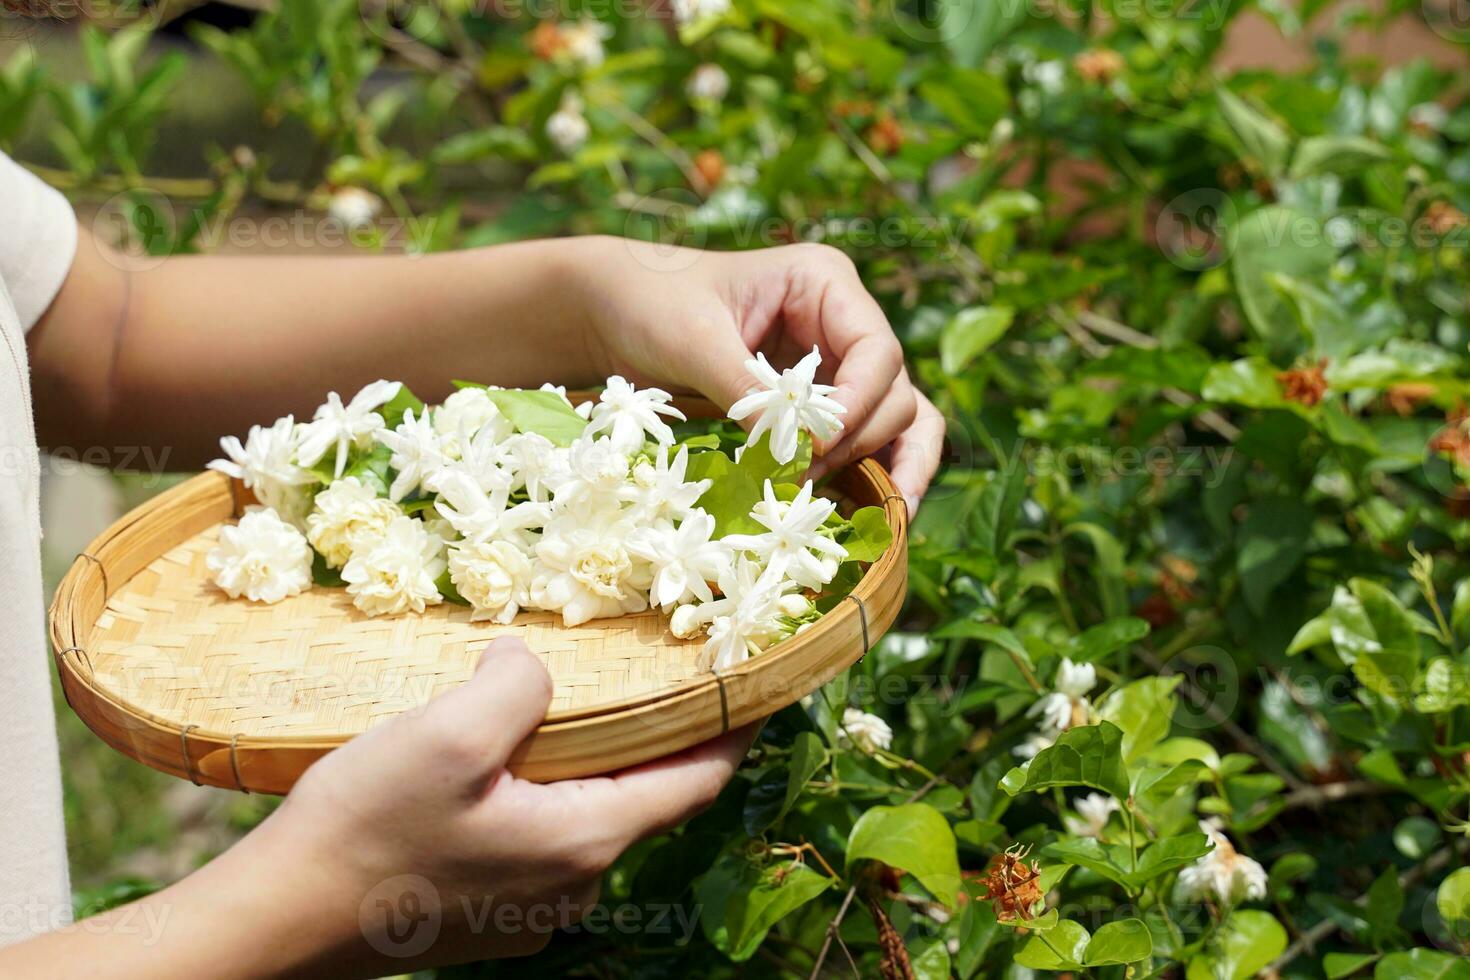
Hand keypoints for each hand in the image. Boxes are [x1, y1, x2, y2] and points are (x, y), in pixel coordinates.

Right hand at [220, 637, 751, 974]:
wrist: (280, 924)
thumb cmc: (366, 829)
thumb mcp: (449, 734)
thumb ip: (521, 686)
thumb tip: (536, 667)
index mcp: (585, 842)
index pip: (697, 781)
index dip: (735, 726)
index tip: (759, 680)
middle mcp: (574, 887)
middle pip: (641, 796)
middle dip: (650, 732)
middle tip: (647, 666)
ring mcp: (531, 911)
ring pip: (586, 816)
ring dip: (586, 761)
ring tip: (562, 702)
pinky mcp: (490, 917)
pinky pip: (542, 839)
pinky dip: (543, 791)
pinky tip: (499, 760)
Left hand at [568, 237, 943, 513]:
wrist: (614, 314)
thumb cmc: (650, 302)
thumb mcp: (692, 339)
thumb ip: (744, 389)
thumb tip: (792, 448)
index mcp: (824, 283)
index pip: (876, 349)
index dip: (860, 403)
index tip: (818, 444)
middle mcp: (843, 323)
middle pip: (893, 392)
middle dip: (860, 440)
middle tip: (804, 477)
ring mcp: (836, 367)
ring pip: (898, 421)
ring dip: (886, 467)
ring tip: (885, 518)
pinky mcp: (818, 408)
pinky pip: (867, 442)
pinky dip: (875, 475)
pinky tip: (880, 516)